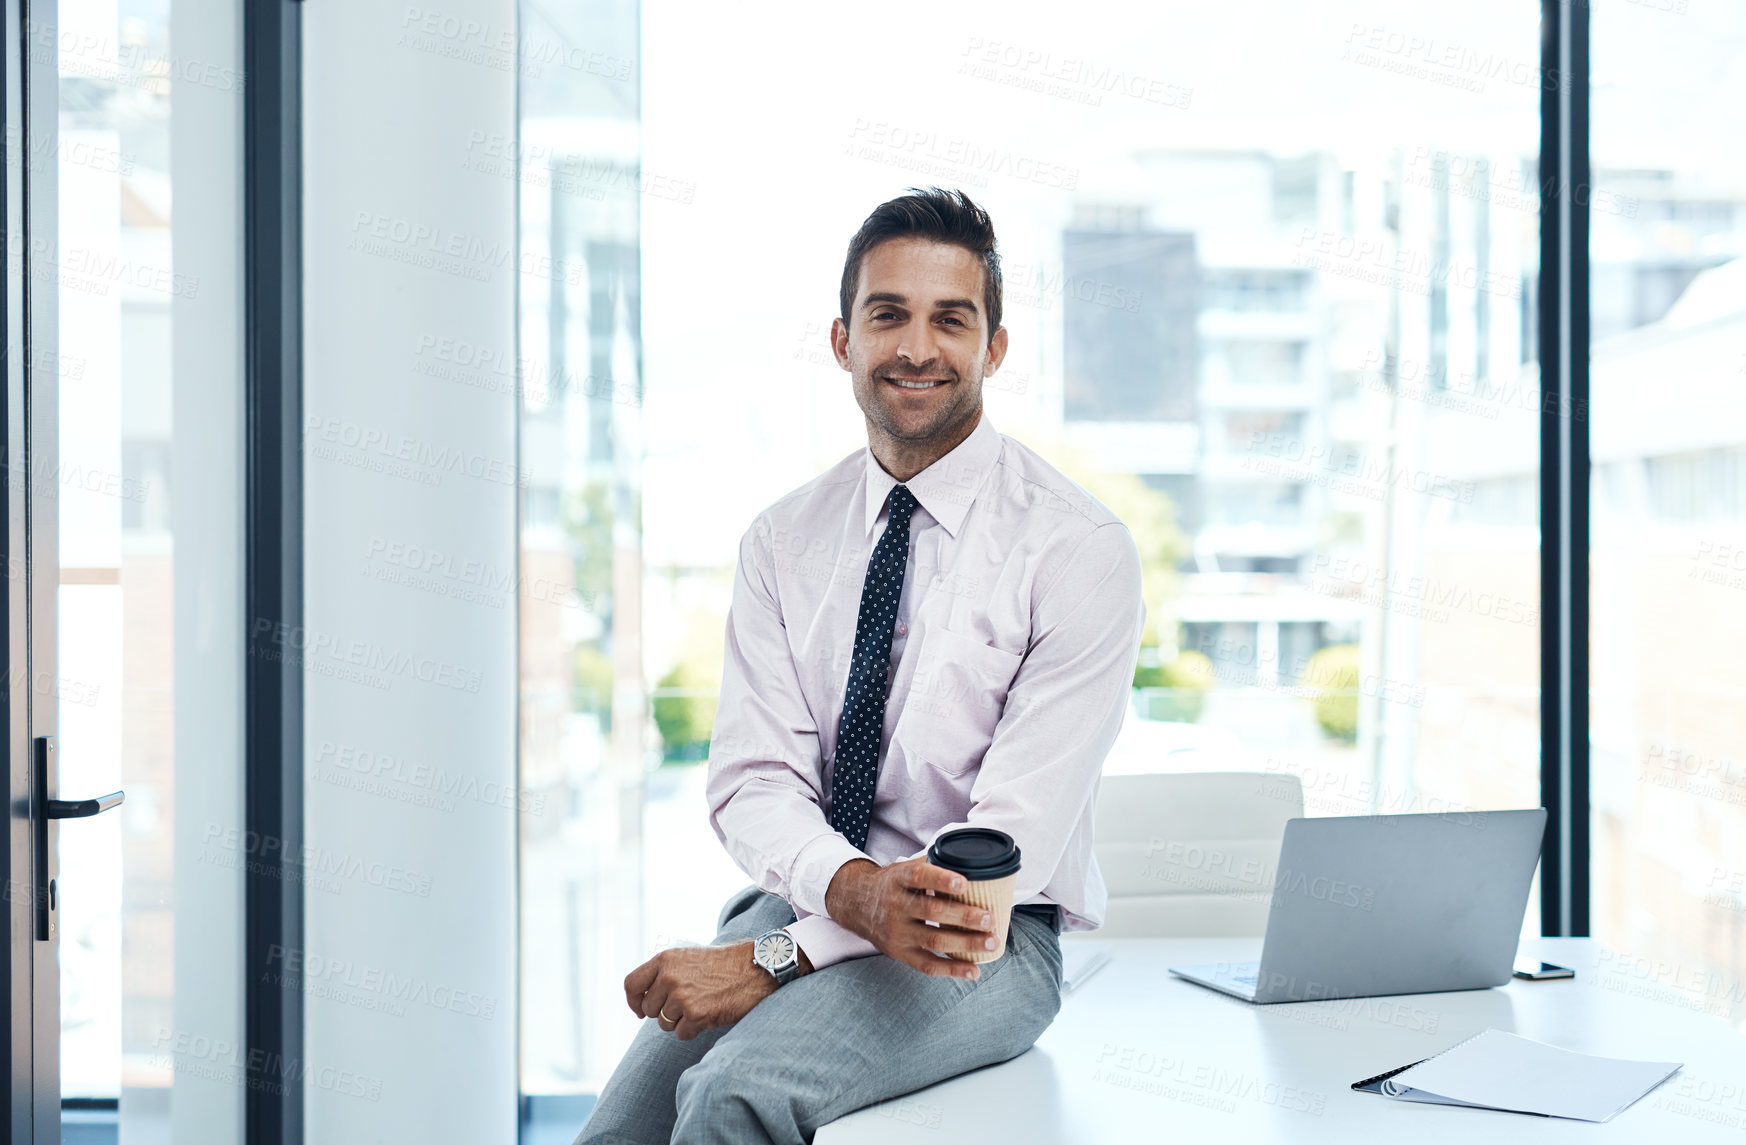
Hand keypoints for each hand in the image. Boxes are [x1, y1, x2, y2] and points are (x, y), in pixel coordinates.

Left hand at [623, 941, 778, 1040]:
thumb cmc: (725, 964)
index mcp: (665, 959)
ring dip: (680, 1021)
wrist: (756, 967)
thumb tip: (644, 1000)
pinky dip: (693, 1030)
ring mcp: (682, 996)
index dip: (633, 1001)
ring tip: (702, 1005)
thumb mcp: (689, 958)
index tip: (640, 1011)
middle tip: (687, 1004)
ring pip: (665, 1024)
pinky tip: (709, 1014)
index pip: (631, 984)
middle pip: (649, 1009)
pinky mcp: (696, 1014)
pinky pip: (681, 1034)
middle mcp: (669, 977)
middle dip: (664, 1012)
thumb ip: (665, 973)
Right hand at [825, 857, 996, 979]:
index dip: (941, 879)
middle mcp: (896, 906)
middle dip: (964, 916)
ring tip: (991, 941)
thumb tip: (973, 862)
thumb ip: (933, 865)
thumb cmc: (892, 884)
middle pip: (932, 911)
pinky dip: (952, 970)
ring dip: (966, 943)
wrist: (855, 904)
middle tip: (990, 918)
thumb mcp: (904, 868)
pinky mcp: (899, 953)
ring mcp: (897, 933)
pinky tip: (974, 970)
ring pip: (934, 940)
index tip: (964, 882)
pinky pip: (928, 965)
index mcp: (899, 879)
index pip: (919, 876)